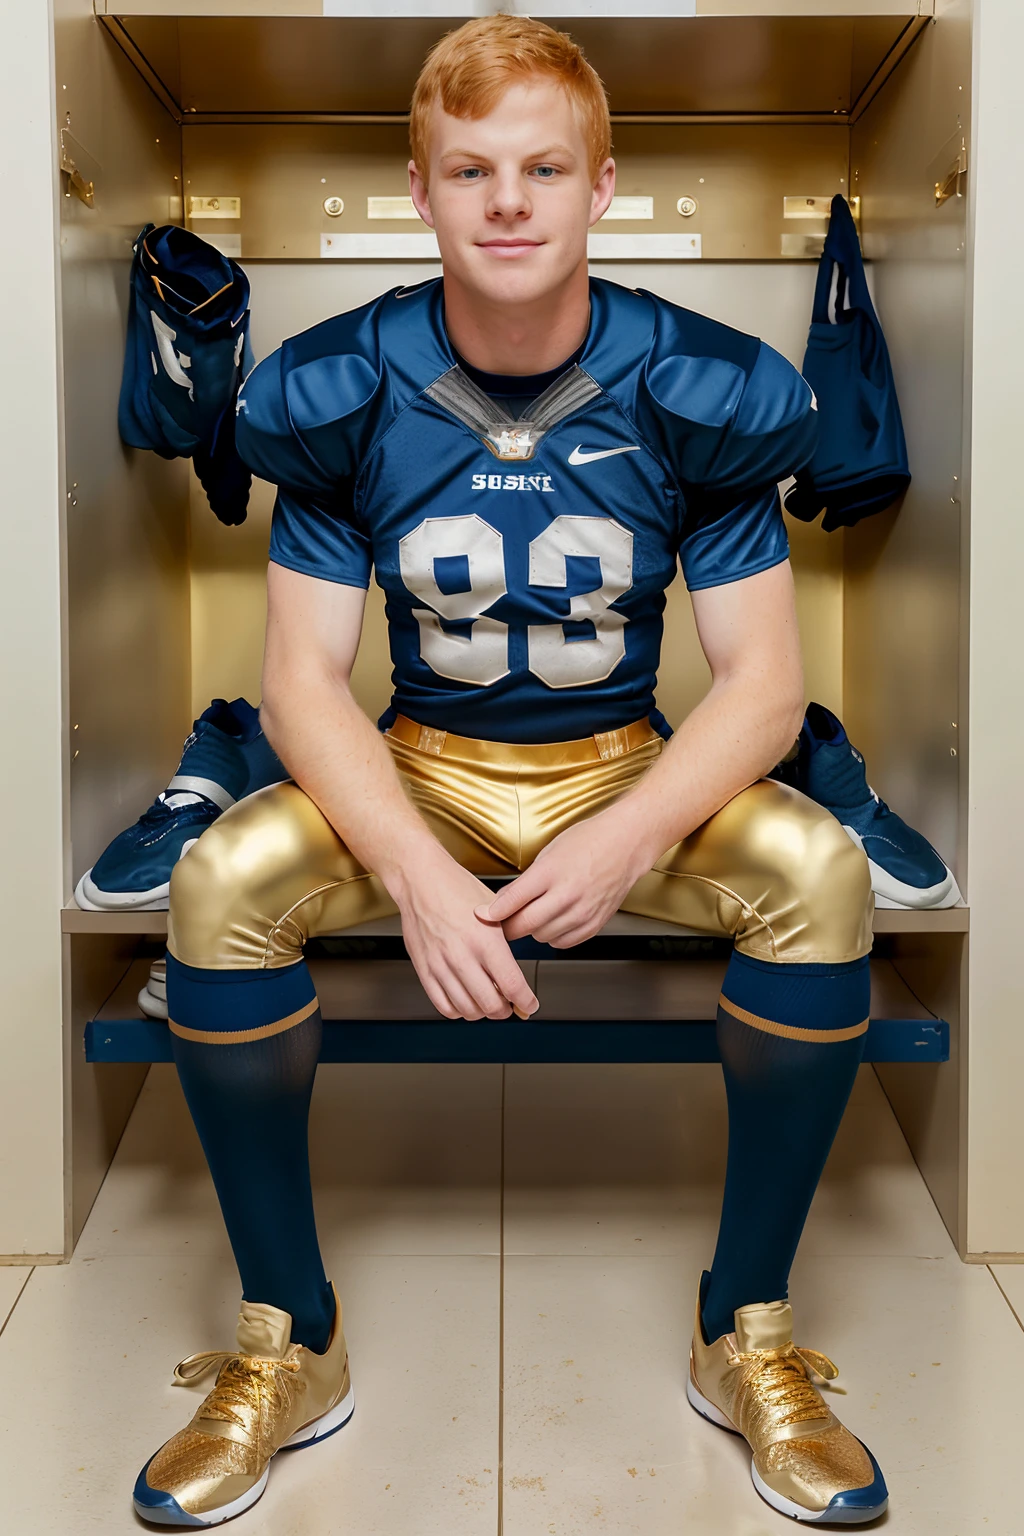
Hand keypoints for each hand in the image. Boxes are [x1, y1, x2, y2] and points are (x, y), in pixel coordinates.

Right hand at [394, 853, 538, 1020]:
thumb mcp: (494, 910)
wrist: (420, 880)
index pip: (512, 986)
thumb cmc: (457, 889)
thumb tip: (518, 970)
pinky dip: (458, 1011)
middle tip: (510, 1005)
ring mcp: (440, 965)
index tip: (530, 1005)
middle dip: (506, 1010)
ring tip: (488, 1002)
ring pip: (468, 1010)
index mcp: (486, 940)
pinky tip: (465, 1000)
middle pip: (491, 1005)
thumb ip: (506, 942)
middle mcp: (463, 956)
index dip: (526, 1002)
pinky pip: (443, 1005)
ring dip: (483, 1012)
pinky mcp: (423, 969)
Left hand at [475, 815, 653, 947]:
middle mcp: (567, 895)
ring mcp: (583, 912)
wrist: (625, 845)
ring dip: (532, 929)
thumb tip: (499, 904)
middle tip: (502, 922)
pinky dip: (553, 935)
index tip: (481, 916)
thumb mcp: (548, 854)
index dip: (491, 913)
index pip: (512, 901)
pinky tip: (555, 920)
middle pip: (524, 925)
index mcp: (551, 873)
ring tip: (535, 913)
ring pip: (542, 936)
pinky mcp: (594, 924)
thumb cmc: (588, 842)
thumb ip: (523, 883)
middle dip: (508, 927)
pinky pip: (563, 942)